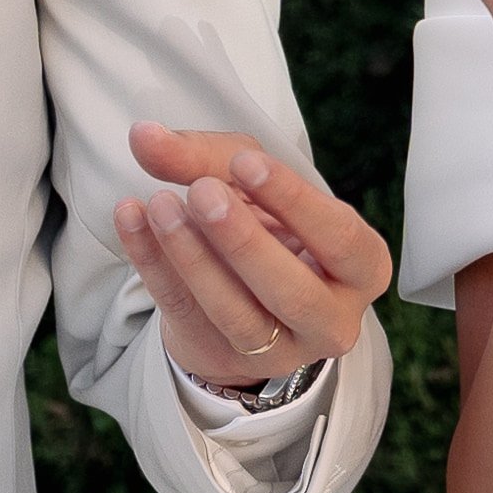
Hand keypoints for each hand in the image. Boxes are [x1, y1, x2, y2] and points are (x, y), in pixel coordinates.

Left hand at [114, 130, 390, 394]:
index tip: (245, 163)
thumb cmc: (269, 222)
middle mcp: (332, 319)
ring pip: (236, 314)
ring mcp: (279, 350)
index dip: (292, 200)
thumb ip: (207, 157)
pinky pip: (186, 314)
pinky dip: (154, 266)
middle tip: (201, 191)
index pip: (338, 237)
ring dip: (193, 258)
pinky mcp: (224, 357)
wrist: (247, 286)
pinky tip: (130, 220)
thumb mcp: (254, 181)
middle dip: (243, 240)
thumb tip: (144, 136)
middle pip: (291, 291)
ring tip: (159, 204)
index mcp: (361, 267)